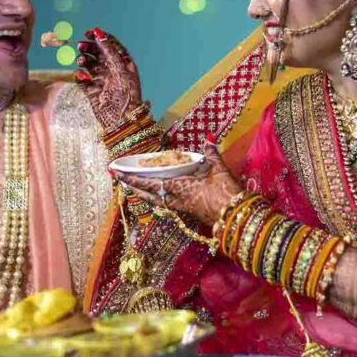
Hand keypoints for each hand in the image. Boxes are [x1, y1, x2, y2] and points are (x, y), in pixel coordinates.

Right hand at [74, 27, 144, 131]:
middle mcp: (112, 70)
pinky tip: (82, 76)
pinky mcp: (91, 91)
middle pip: (97, 53)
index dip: (100, 38)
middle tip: (81, 46)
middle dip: (89, 48)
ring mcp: (101, 80)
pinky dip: (80, 76)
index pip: (111, 45)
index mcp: (123, 63)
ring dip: (83, 60)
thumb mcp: (120, 68)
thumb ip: (109, 50)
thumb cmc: (127, 92)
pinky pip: (82, 79)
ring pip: (88, 65)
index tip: (89, 33)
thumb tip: (99, 33)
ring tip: (81, 61)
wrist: (122, 118)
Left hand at [117, 143, 242, 226]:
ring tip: (136, 188)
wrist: (236, 217)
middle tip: (122, 181)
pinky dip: (160, 198)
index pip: (153, 184)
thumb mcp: (220, 170)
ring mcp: (184, 207)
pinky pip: (168, 204)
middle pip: (151, 195)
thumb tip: (208, 139)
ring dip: (146, 194)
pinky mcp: (190, 212)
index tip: (120, 175)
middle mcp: (179, 199)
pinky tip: (159, 194)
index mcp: (182, 187)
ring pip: (158, 201)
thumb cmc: (227, 193)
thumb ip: (212, 154)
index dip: (136, 180)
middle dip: (136, 188)